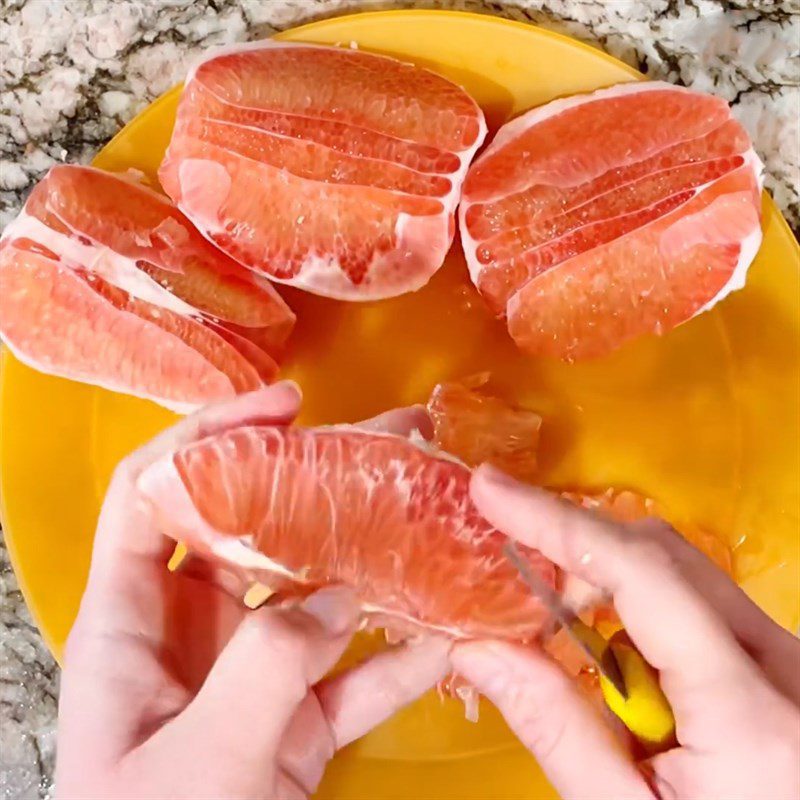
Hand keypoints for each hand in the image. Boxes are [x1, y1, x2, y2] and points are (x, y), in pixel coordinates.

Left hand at [56, 384, 449, 799]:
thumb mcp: (195, 764)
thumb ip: (265, 671)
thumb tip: (339, 597)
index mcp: (132, 621)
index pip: (155, 491)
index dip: (210, 435)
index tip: (285, 408)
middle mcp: (192, 633)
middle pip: (252, 527)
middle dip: (319, 479)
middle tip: (391, 441)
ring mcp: (249, 677)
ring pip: (313, 594)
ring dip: (372, 558)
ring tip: (431, 511)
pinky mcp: (295, 727)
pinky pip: (351, 677)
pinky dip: (397, 658)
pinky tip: (449, 636)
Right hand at [452, 465, 799, 799]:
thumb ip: (556, 729)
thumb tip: (476, 648)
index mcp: (750, 714)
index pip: (642, 575)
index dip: (558, 522)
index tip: (491, 490)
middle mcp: (785, 665)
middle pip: (663, 556)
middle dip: (580, 562)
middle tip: (526, 605)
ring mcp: (789, 659)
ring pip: (679, 575)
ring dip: (610, 596)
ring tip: (580, 663)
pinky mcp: (781, 664)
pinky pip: (697, 605)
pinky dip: (642, 621)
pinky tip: (628, 682)